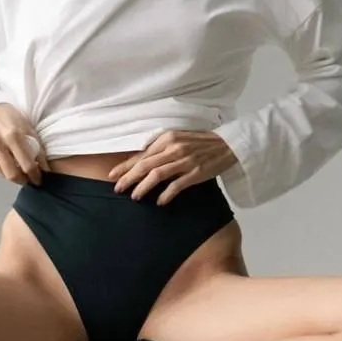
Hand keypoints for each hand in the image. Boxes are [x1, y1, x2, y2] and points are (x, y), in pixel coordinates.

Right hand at [0, 103, 49, 186]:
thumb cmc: (11, 118)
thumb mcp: (28, 129)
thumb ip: (37, 149)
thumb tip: (45, 169)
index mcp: (13, 135)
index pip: (27, 165)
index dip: (35, 176)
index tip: (39, 179)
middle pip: (13, 174)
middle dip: (23, 181)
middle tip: (30, 180)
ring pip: (3, 174)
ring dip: (14, 176)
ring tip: (20, 171)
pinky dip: (3, 170)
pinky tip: (9, 164)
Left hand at [108, 130, 237, 204]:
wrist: (228, 145)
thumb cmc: (201, 143)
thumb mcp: (179, 139)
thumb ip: (161, 148)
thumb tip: (141, 160)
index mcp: (168, 138)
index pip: (141, 155)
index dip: (125, 166)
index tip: (112, 176)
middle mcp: (174, 148)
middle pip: (145, 165)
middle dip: (128, 178)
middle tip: (117, 189)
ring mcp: (185, 160)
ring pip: (157, 175)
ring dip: (143, 187)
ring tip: (134, 197)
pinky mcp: (196, 172)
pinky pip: (176, 186)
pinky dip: (166, 195)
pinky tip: (160, 202)